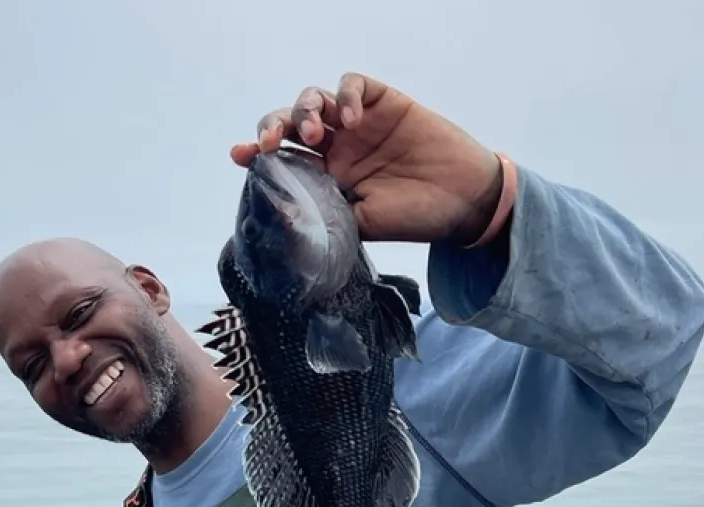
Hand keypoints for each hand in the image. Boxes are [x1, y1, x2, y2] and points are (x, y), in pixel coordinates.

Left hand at [230, 72, 505, 245]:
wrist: (463, 203)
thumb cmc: (414, 218)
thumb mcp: (360, 225)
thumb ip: (325, 213)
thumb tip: (283, 212)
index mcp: (326, 175)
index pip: (282, 158)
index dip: (256, 152)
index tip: (240, 155)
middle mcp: (337, 145)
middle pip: (290, 122)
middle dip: (272, 126)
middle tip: (270, 144)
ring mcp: (359, 122)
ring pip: (314, 98)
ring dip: (305, 109)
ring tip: (317, 133)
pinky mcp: (385, 101)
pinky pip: (353, 84)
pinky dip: (345, 95)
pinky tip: (353, 117)